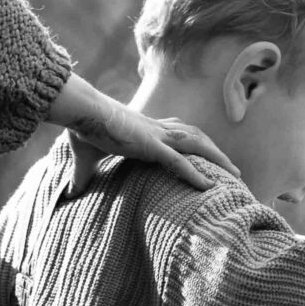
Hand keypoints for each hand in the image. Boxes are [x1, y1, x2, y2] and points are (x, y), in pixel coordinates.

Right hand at [48, 73, 236, 195]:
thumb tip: (70, 193)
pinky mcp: (148, 145)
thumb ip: (82, 176)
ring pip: (195, 145)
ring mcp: (155, 136)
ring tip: (234, 174)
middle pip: (196, 137)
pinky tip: (209, 186)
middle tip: (234, 169)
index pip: (178, 134)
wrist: (79, 111)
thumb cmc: (81, 129)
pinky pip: (177, 161)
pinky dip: (194, 173)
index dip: (196, 144)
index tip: (208, 156)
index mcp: (146, 129)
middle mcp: (156, 129)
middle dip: (216, 152)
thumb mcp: (84, 158)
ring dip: (217, 159)